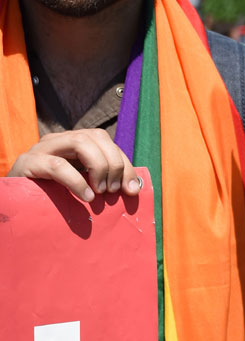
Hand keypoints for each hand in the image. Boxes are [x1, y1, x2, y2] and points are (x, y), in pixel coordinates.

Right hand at [9, 130, 141, 201]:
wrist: (13, 205)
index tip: (132, 189)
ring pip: (79, 142)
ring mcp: (42, 149)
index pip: (106, 142)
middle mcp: (59, 141)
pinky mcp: (28, 163)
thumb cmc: (51, 199)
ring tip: (100, 193)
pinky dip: (76, 181)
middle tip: (112, 191)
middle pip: (96, 136)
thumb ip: (104, 184)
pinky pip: (57, 166)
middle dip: (113, 164)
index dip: (124, 164)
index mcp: (73, 144)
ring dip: (98, 167)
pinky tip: (86, 197)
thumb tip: (135, 189)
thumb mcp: (82, 188)